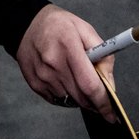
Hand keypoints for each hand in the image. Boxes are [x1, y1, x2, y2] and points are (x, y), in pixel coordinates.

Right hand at [16, 5, 115, 120]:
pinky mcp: (35, 85)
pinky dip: (67, 95)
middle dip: (94, 102)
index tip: (111, 113)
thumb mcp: (85, 29)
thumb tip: (109, 83)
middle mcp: (54, 64)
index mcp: (69, 46)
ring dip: (80, 96)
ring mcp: (43, 76)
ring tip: (78, 77)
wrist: (27, 25)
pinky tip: (65, 79)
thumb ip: (102, 55)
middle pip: (81, 97)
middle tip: (99, 95)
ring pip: (70, 100)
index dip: (103, 101)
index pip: (89, 84)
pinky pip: (58, 100)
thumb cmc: (59, 25)